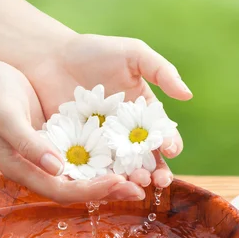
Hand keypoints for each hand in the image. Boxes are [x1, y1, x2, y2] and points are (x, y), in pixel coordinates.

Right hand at [0, 55, 143, 203]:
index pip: (62, 190)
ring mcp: (48, 156)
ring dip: (112, 176)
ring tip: (142, 175)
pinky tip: (127, 151)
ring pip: (84, 174)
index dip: (91, 190)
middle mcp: (38, 168)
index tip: (118, 182)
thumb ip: (29, 143)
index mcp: (23, 169)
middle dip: (109, 189)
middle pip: (77, 188)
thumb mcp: (6, 118)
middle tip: (141, 187)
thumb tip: (56, 168)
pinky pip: (84, 154)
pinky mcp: (57, 140)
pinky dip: (105, 157)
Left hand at [24, 33, 191, 188]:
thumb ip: (161, 71)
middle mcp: (126, 135)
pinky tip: (103, 184)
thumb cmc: (94, 52)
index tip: (171, 148)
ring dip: (130, 180)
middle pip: (146, 159)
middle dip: (154, 172)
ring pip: (121, 170)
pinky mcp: (77, 153)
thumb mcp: (132, 54)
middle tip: (156, 180)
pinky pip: (91, 170)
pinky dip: (98, 180)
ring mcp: (102, 146)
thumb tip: (188, 95)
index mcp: (144, 114)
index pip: (163, 134)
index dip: (170, 143)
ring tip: (133, 183)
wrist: (50, 58)